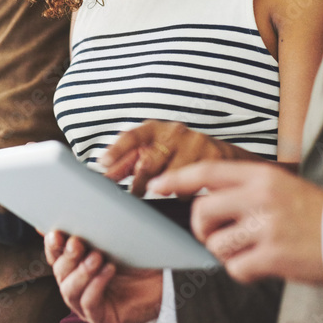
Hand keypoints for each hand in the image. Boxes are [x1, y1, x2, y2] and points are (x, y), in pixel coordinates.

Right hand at [45, 230, 162, 322]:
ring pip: (70, 290)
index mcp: (74, 264)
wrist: (163, 280)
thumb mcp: (114, 238)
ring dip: (81, 272)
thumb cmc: (137, 257)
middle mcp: (75, 284)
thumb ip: (93, 228)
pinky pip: (89, 303)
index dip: (52, 245)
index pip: (55, 255)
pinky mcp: (99, 317)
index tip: (56, 233)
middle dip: (67, 256)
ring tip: (97, 257)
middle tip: (78, 243)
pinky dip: (96, 285)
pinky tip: (109, 270)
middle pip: (60, 271)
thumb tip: (69, 213)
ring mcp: (85, 304)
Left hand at [101, 120, 255, 195]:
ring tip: (165, 189)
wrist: (219, 154)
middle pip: (149, 162)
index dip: (117, 150)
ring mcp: (194, 143)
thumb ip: (128, 162)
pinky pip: (192, 185)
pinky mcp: (212, 156)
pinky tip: (185, 189)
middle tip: (136, 193)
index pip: (132, 137)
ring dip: (164, 188)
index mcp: (155, 129)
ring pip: (171, 177)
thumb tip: (104, 173)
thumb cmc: (177, 152)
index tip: (103, 163)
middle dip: (138, 182)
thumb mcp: (152, 150)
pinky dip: (184, 192)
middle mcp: (174, 132)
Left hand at [149, 160, 322, 285]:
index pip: (208, 171)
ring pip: (216, 243)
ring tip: (246, 252)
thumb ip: (250, 189)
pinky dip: (241, 271)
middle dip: (200, 229)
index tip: (157, 184)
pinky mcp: (274, 255)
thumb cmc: (319, 214)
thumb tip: (210, 198)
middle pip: (202, 211)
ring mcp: (267, 226)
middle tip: (214, 237)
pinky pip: (236, 267)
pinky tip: (259, 266)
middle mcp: (261, 197)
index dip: (177, 178)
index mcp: (263, 176)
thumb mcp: (285, 186)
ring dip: (224, 253)